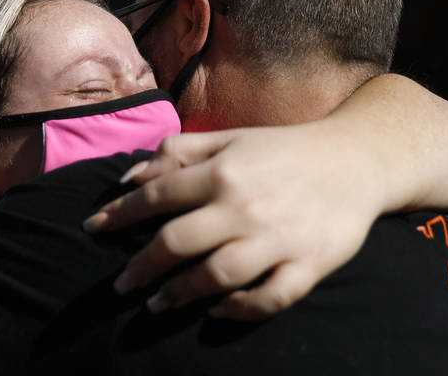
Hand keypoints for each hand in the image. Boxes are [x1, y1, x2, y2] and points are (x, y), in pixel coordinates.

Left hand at [83, 124, 382, 319]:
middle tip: (121, 283)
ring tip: (158, 303)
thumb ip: (177, 153)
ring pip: (217, 276)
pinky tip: (216, 310)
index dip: (119, 215)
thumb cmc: (280, 149)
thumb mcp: (228, 138)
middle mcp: (245, 206)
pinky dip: (240, 309)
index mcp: (222, 171)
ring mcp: (278, 239)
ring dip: (180, 294)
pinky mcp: (310, 265)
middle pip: (178, 243)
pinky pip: (270, 297)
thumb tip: (130, 177)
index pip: (157, 197)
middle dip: (142, 266)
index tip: (92, 229)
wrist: (355, 159)